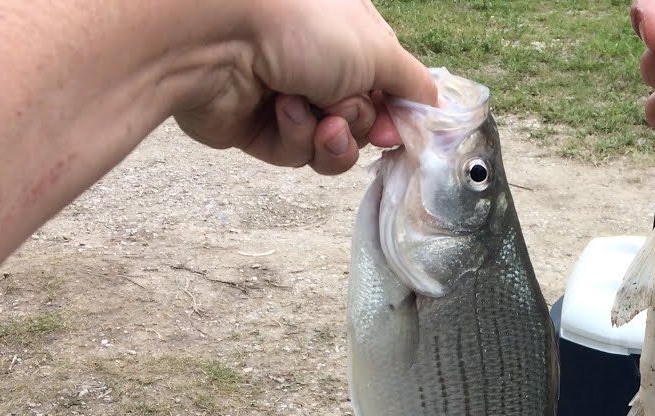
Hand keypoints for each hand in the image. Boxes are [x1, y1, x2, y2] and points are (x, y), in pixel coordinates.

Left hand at [173, 0, 436, 175]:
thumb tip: (436, 105)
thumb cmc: (301, 23)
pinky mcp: (257, 128)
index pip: (389, 84)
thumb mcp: (380, 49)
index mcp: (350, 35)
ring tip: (319, 118)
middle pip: (366, 120)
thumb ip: (413, 84)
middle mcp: (319, 63)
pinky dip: (296, 136)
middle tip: (347, 109)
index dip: (400, 112)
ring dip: (334, 137)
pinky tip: (281, 110)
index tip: (405, 129)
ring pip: (334, 144)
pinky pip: (297, 153)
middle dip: (364, 123)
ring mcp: (288, 95)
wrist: (218, 36)